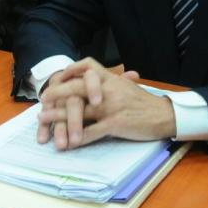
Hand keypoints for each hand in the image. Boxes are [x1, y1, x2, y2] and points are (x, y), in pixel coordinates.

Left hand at [37, 57, 175, 149]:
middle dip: (58, 93)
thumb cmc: (145, 103)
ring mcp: (112, 107)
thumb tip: (94, 81)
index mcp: (112, 79)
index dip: (70, 69)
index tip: (58, 76)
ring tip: (44, 119)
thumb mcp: (126, 87)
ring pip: (80, 110)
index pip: (88, 66)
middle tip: (43, 98)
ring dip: (59, 116)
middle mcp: (109, 90)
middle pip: (78, 87)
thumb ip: (110, 82)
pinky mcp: (116, 124)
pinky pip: (93, 131)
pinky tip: (67, 142)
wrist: (164, 115)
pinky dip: (78, 137)